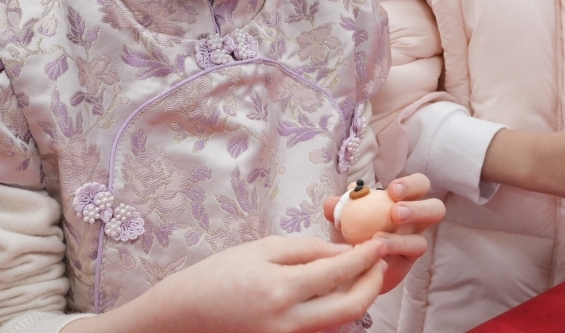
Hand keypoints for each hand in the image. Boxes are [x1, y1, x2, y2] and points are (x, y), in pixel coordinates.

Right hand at [68, 235, 386, 332]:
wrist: (183, 316)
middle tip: (381, 260)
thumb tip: (344, 250)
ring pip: (341, 322)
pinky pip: (323, 330)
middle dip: (374, 282)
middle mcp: (288, 322)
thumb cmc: (218, 276)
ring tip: (363, 271)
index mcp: (281, 289)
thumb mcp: (261, 250)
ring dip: (360, 297)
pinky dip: (337, 311)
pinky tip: (338, 290)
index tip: (381, 240)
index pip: (340, 271)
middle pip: (352, 306)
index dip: (367, 255)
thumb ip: (307, 250)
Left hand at [323, 174, 444, 293]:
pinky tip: (375, 252)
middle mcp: (415, 221)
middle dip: (418, 208)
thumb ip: (340, 208)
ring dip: (401, 239)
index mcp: (405, 200)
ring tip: (378, 239)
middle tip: (396, 213)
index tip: (392, 190)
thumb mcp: (344, 217)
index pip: (420, 185)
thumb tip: (332, 203)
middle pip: (435, 208)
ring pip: (423, 241)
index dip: (411, 185)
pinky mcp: (407, 264)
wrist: (351, 264)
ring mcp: (413, 243)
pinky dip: (391, 254)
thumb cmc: (353, 231)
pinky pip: (406, 261)